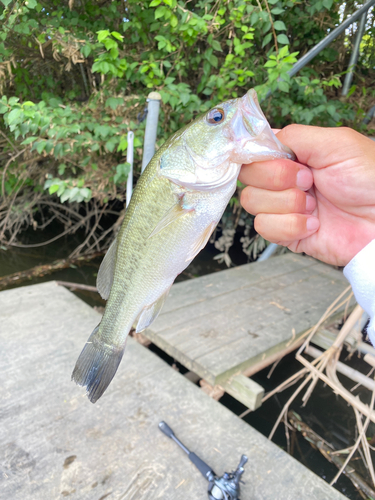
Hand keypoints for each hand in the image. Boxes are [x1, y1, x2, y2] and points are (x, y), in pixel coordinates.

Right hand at [239, 125, 374, 266]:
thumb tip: (263, 139)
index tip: (287, 161)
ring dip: (287, 204)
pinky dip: (291, 226)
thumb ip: (295, 136)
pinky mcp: (286, 233)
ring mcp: (283, 207)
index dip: (261, 157)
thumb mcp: (337, 143)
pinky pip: (265, 228)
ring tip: (315, 206)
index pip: (254, 151)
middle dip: (278, 179)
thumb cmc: (370, 179)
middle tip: (310, 181)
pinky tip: (315, 224)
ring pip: (252, 203)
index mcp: (294, 154)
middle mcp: (284, 180)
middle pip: (249, 177)